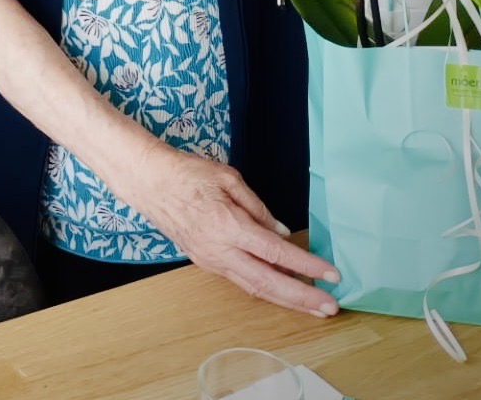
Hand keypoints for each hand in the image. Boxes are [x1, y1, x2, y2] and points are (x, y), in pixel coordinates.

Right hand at [118, 145, 340, 315]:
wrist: (148, 182)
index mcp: (229, 225)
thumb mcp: (228, 178)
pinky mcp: (205, 262)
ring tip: (313, 307)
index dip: (307, 266)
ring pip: (254, 288)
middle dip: (302, 298)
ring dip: (286, 300)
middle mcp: (221, 250)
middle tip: (330, 307)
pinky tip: (281, 289)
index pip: (276, 253)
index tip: (332, 275)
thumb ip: (258, 207)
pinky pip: (240, 280)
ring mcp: (211, 260)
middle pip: (268, 283)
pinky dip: (265, 288)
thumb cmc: (187, 173)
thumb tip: (281, 233)